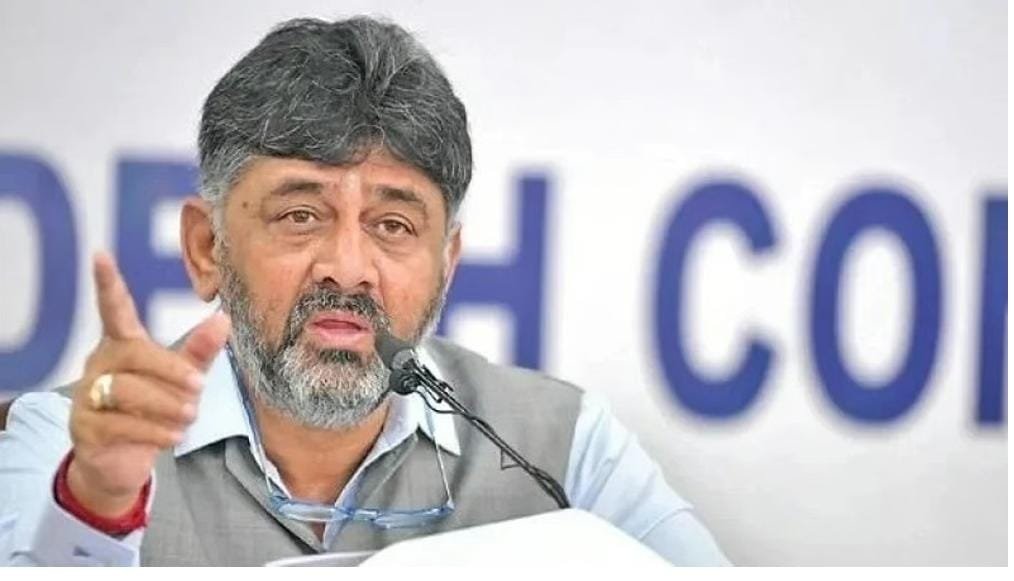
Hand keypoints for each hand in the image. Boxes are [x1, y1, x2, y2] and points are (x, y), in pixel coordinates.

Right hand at [67, 252, 229, 517]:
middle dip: (171, 370)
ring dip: (166, 404)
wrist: (120, 461)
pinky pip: (120, 424)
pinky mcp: (86, 428)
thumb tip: (224, 318)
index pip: (114, 310)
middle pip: (134, 355)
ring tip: (190, 416)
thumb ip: (199, 351)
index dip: (108, 284)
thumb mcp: (180, 379)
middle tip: (200, 387)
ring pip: (127, 390)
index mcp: (122, 345)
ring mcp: (87, 396)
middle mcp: (100, 364)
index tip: (101, 255)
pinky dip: (153, 430)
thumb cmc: (153, 408)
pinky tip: (174, 435)